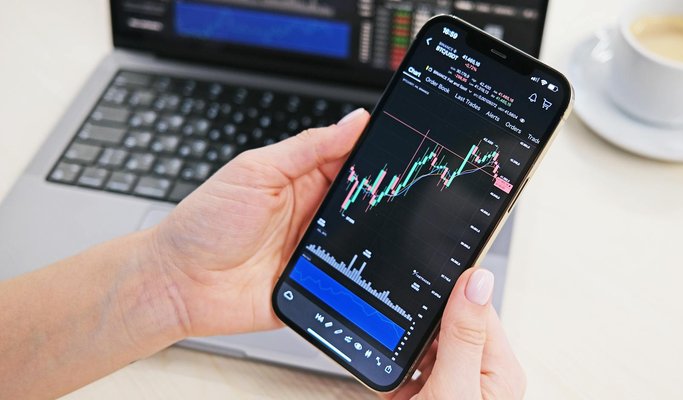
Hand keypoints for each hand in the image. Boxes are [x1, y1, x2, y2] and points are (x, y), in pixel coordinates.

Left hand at [149, 109, 369, 336]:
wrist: (177, 284)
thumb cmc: (205, 224)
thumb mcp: (255, 172)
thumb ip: (307, 147)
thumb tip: (354, 121)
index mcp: (302, 179)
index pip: (350, 159)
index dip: (375, 152)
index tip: (397, 145)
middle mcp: (314, 214)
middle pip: (363, 199)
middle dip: (380, 195)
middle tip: (391, 190)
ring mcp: (318, 250)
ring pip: (365, 239)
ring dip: (373, 234)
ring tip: (376, 227)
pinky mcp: (319, 284)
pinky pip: (352, 279)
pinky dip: (364, 274)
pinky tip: (366, 265)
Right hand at [384, 268, 525, 399]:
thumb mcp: (454, 388)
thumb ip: (462, 337)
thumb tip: (477, 280)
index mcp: (498, 369)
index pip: (476, 308)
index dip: (448, 292)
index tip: (420, 276)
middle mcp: (478, 375)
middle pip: (445, 325)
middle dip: (417, 326)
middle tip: (396, 333)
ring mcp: (451, 386)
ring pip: (422, 345)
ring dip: (401, 348)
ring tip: (389, 362)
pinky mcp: (427, 396)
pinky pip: (407, 368)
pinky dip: (389, 369)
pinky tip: (384, 376)